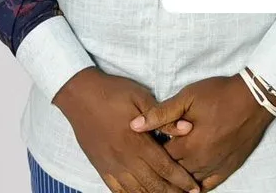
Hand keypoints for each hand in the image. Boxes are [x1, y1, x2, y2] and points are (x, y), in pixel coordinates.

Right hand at [53, 67, 198, 192]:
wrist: (80, 95)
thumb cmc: (113, 93)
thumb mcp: (141, 97)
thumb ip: (163, 117)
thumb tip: (187, 129)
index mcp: (137, 142)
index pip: (165, 167)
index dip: (181, 179)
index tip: (194, 187)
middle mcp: (125, 159)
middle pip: (153, 184)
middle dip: (172, 192)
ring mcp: (111, 166)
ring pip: (136, 191)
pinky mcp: (101, 167)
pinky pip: (118, 191)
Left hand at [129, 74, 275, 189]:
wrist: (254, 99)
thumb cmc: (219, 94)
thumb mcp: (188, 97)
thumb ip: (161, 113)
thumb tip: (134, 125)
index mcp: (187, 145)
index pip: (160, 157)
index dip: (151, 151)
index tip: (144, 146)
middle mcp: (200, 162)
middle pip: (173, 172)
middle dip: (162, 166)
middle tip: (153, 159)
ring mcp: (215, 167)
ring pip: (189, 182)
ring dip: (177, 179)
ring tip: (167, 174)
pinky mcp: (228, 169)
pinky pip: (208, 186)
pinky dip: (196, 187)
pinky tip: (189, 186)